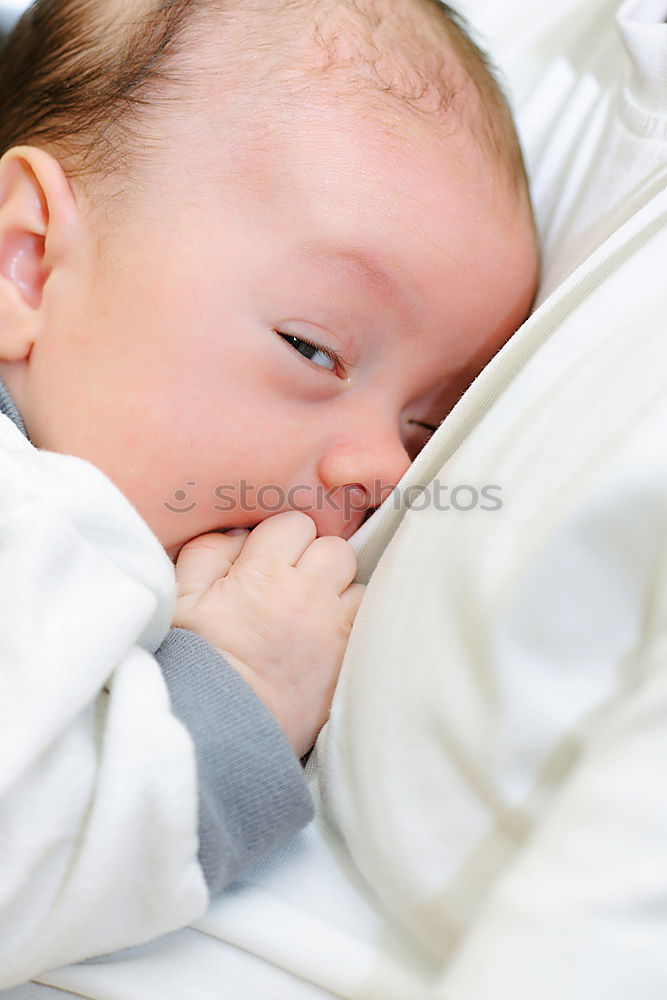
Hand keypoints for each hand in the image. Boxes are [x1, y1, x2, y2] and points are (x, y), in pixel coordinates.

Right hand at [173, 511, 364, 757]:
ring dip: (338, 591)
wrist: (218, 729)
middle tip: (291, 584)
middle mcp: (308, 595)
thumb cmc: (194, 662)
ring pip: (357, 583)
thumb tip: (239, 534)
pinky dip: (350, 622)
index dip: (280, 538)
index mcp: (265, 574)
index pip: (295, 523)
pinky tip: (324, 635)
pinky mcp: (348, 659)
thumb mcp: (181, 598)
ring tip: (310, 613)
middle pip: (335, 548)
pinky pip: (366, 622)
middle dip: (315, 559)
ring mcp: (334, 629)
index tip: (265, 560)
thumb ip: (208, 551)